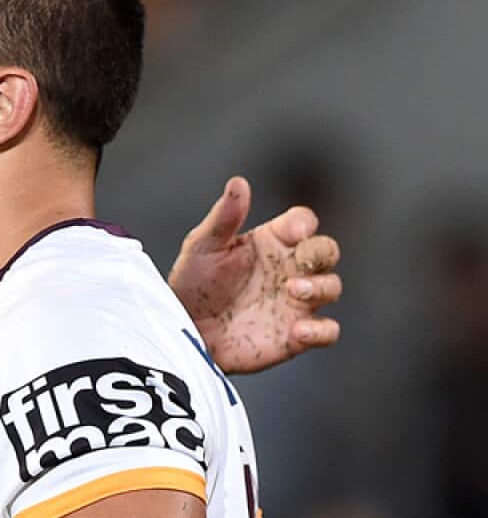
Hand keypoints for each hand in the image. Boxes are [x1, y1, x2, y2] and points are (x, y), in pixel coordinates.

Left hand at [168, 177, 341, 373]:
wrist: (184, 330)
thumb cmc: (192, 284)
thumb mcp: (202, 246)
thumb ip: (224, 217)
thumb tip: (239, 182)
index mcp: (271, 242)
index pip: (303, 222)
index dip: (304, 223)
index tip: (293, 231)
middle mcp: (289, 268)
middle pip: (327, 251)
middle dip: (320, 253)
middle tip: (299, 262)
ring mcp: (295, 302)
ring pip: (332, 287)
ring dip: (321, 287)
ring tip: (293, 290)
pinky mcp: (295, 335)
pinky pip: (328, 331)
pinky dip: (321, 330)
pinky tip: (298, 330)